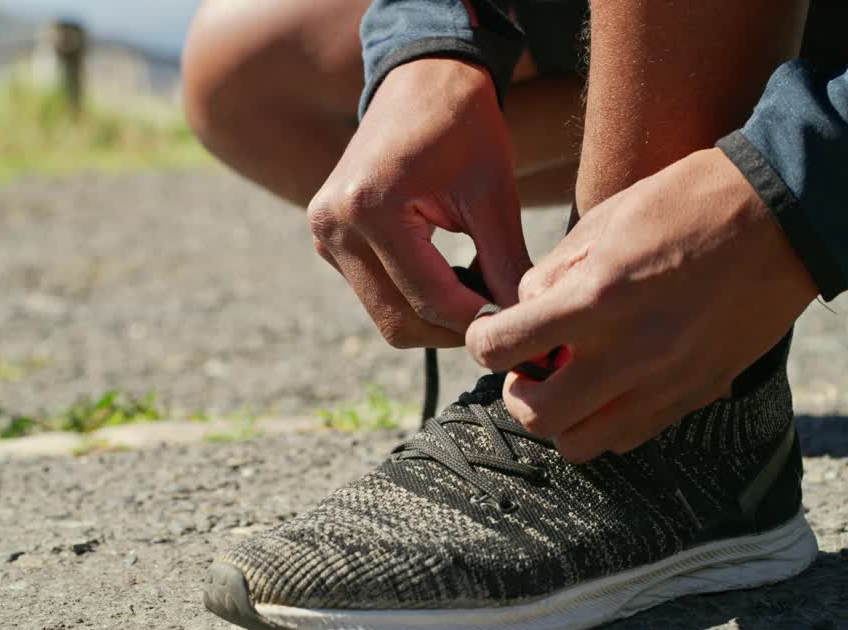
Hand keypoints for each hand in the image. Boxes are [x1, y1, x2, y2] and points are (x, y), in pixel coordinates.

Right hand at [308, 59, 530, 347]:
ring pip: (386, 316)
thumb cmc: (465, 128)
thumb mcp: (494, 196)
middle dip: (454, 330)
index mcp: (371, 208)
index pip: (431, 299)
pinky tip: (449, 278)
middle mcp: (335, 226)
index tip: (520, 326)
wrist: (421, 81)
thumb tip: (522, 327)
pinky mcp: (326, 241)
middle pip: (400, 322)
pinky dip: (414, 300)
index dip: (480, 322)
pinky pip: (374, 295)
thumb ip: (507, 266)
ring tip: (479, 295)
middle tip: (501, 320)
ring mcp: (324, 236)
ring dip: (435, 319)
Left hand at [465, 148, 817, 460]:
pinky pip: (628, 438)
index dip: (483, 341)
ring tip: (571, 383)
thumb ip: (554, 271)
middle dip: (519, 392)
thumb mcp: (606, 219)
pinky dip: (605, 423)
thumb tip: (525, 308)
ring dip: (561, 419)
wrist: (785, 216)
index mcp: (596, 298)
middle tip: (531, 366)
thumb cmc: (689, 204)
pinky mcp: (694, 395)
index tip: (491, 333)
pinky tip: (612, 387)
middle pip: (535, 415)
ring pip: (579, 444)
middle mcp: (626, 352)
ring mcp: (663, 382)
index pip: (501, 348)